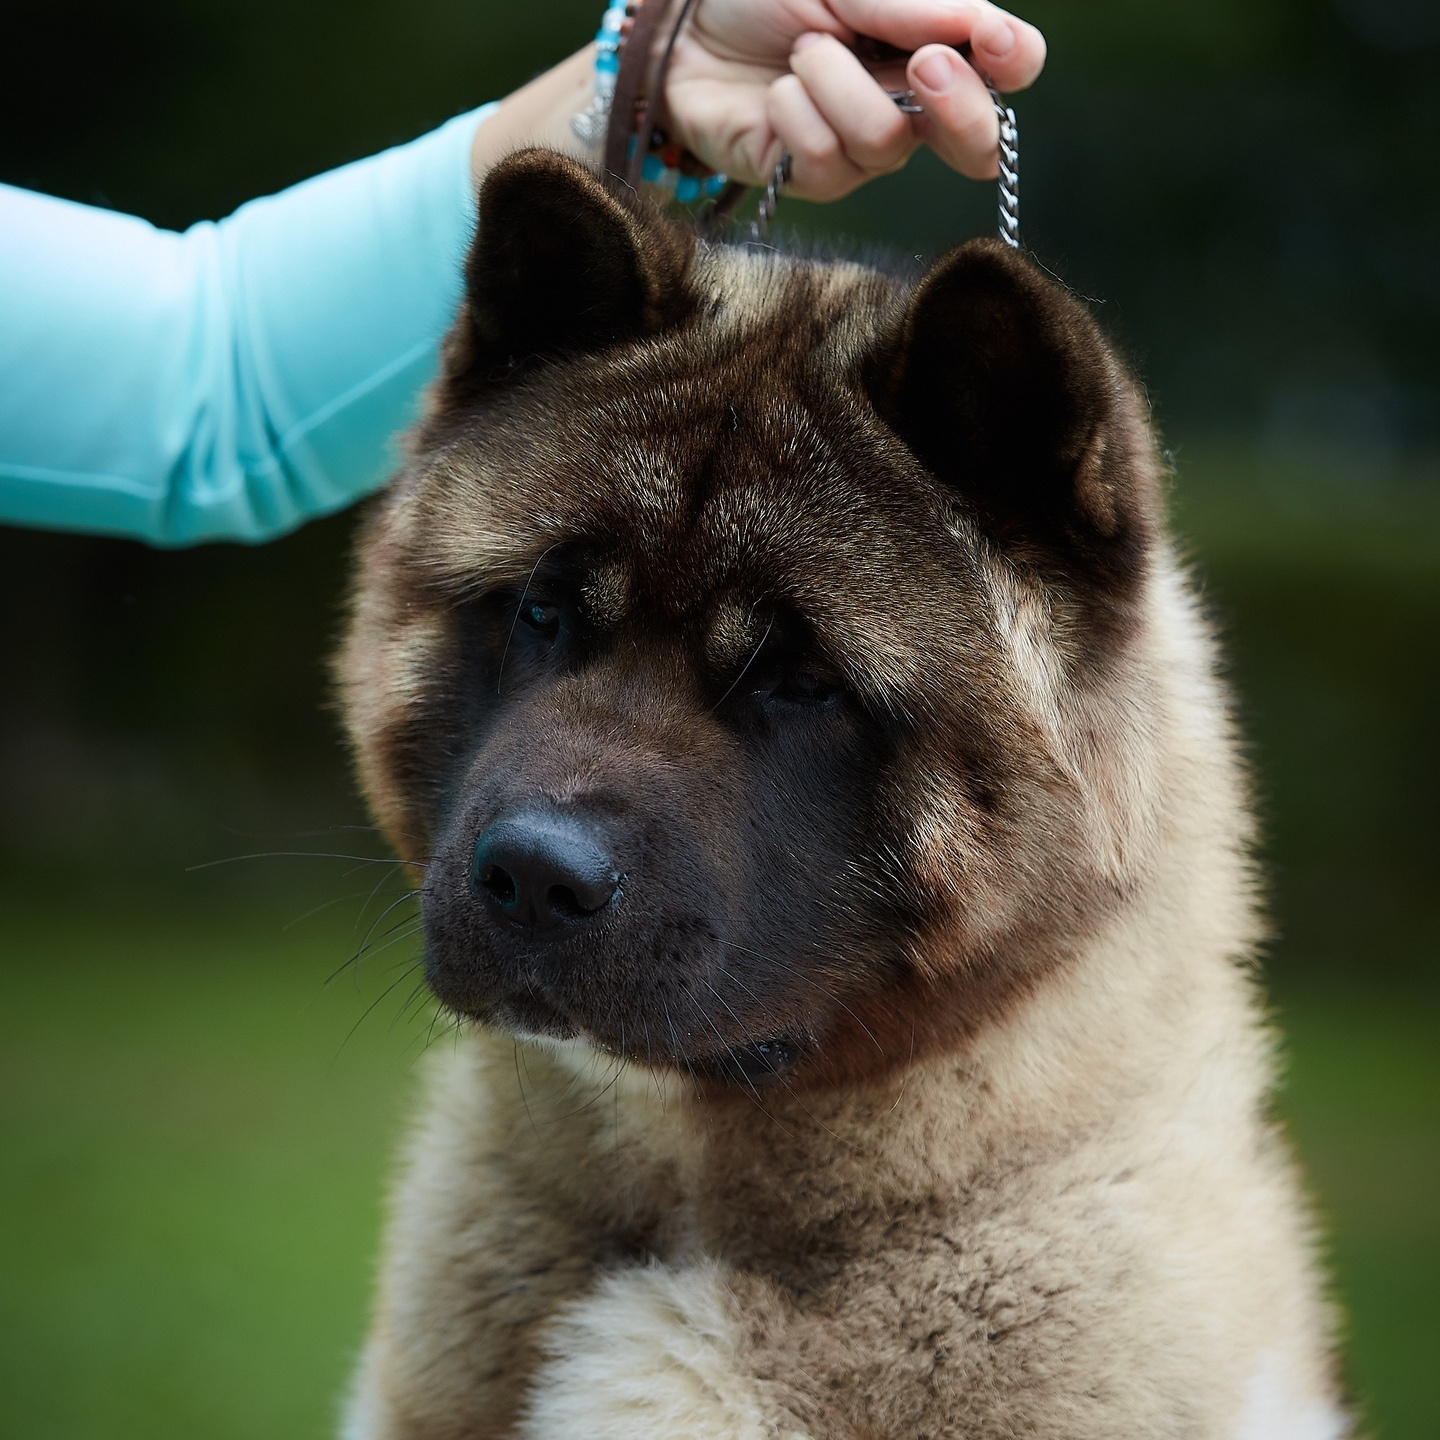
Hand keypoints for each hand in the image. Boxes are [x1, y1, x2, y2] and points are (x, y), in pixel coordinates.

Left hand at [665, 0, 1045, 199]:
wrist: (683, 25)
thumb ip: (920, 8)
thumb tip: (991, 33)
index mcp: (930, 48)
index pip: (1007, 71)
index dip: (1012, 63)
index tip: (991, 43)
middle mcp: (907, 108)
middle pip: (974, 143)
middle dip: (958, 105)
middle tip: (920, 63)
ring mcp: (859, 151)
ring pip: (888, 142)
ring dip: (837, 81)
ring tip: (802, 53)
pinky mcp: (808, 179)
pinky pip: (828, 159)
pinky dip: (797, 109)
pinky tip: (777, 91)